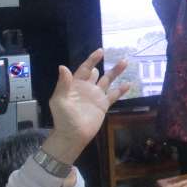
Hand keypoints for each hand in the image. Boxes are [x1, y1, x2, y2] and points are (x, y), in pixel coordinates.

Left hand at [43, 49, 129, 163]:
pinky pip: (113, 95)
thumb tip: (63, 67)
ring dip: (115, 71)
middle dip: (105, 64)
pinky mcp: (103, 105)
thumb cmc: (63, 118)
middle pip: (98, 72)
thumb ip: (62, 84)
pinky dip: (121, 90)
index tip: (101, 51)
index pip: (85, 68)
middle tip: (116, 55)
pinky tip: (128, 84)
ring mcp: (96, 96)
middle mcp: (87, 88)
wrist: (72, 136)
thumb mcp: (59, 100)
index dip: (92, 59)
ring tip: (124, 62)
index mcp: (76, 84)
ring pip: (108, 80)